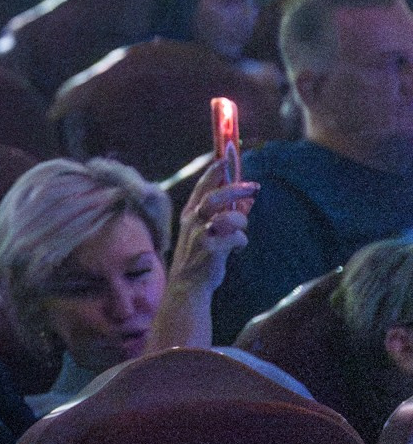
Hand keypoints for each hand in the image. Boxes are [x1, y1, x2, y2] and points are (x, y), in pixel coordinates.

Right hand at [171, 158, 256, 296]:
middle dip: (236, 189)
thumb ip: (223, 214)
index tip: (226, 158)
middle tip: (254, 187)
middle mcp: (193, 220)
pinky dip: (241, 243)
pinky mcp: (210, 250)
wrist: (188, 284)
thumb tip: (247, 199)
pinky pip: (237, 238)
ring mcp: (200, 234)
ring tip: (240, 231)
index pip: (202, 186)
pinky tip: (236, 250)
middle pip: (216, 196)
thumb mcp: (206, 230)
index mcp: (191, 213)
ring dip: (241, 222)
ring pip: (230, 217)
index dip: (214, 171)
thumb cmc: (200, 255)